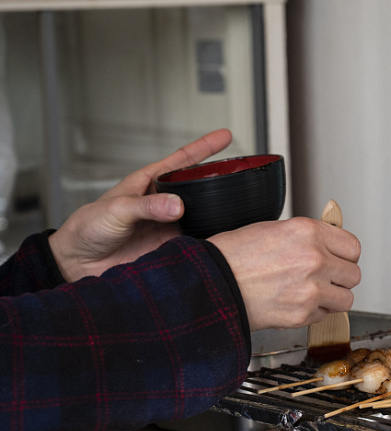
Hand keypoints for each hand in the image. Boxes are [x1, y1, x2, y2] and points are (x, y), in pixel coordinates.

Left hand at [48, 129, 232, 281]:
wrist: (80, 264)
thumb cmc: (88, 229)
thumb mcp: (116, 209)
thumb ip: (147, 206)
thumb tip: (176, 205)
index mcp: (148, 184)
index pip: (182, 161)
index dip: (204, 147)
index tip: (226, 136)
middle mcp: (162, 203)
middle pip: (198, 187)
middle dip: (218, 180)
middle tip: (240, 176)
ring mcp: (169, 225)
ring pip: (201, 215)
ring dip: (215, 213)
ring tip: (234, 209)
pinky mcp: (171, 248)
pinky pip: (197, 242)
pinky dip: (208, 240)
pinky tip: (217, 240)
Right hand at [208, 217, 361, 330]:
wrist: (210, 285)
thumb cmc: (232, 256)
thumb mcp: (274, 230)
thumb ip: (308, 237)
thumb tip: (329, 245)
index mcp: (308, 232)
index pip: (353, 247)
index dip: (344, 255)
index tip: (337, 259)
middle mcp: (314, 259)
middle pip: (353, 274)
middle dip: (340, 277)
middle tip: (324, 278)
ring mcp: (311, 289)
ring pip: (346, 298)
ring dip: (333, 298)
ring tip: (313, 293)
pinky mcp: (303, 314)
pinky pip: (325, 315)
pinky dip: (314, 312)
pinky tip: (295, 303)